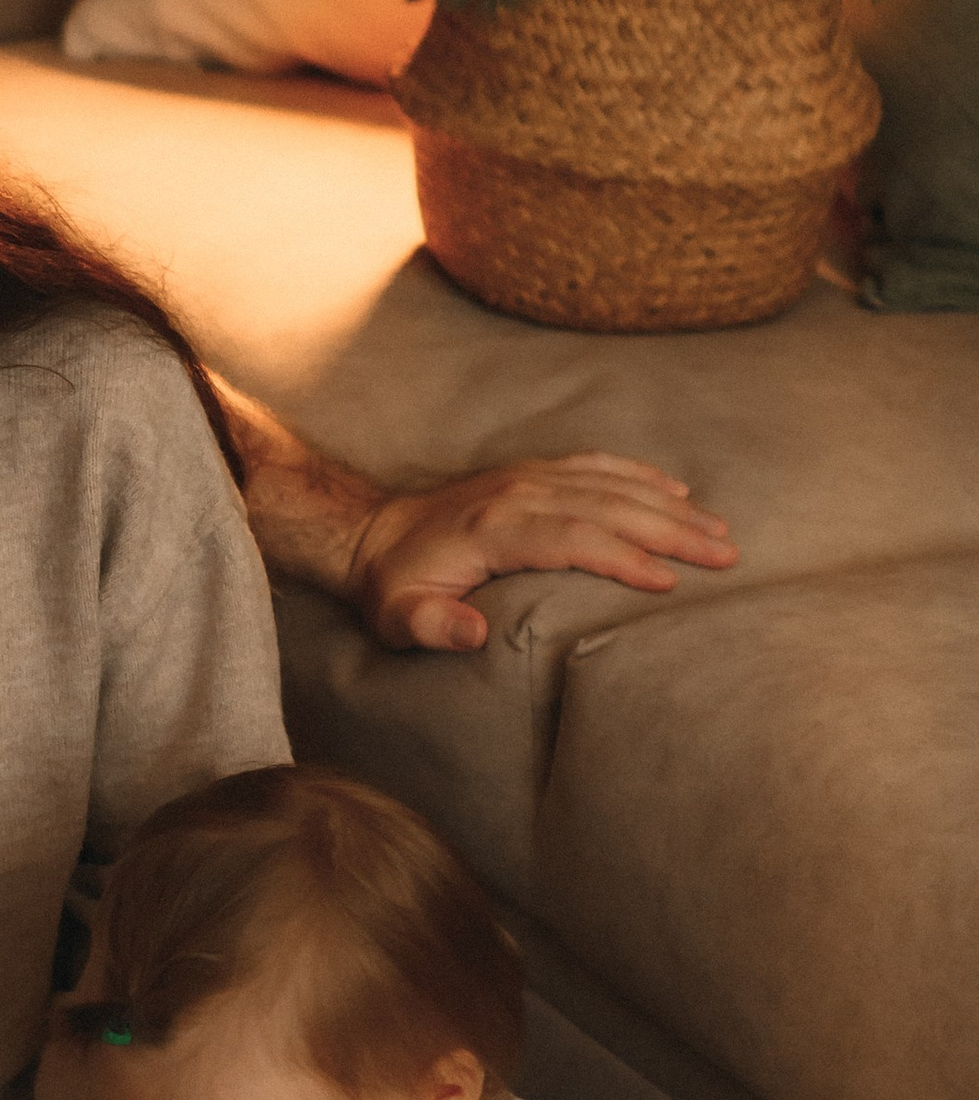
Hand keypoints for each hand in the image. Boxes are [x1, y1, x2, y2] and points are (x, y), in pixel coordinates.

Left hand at [348, 454, 738, 654]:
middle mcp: (519, 491)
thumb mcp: (398, 617)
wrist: (372, 534)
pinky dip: (642, 474)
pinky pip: (598, 465)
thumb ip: (431, 626)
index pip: (572, 537)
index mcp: (493, 526)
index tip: (670, 581)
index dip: (622, 557)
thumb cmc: (393, 586)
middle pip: (608, 506)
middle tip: (726, 556)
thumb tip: (472, 634)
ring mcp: (529, 475)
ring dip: (670, 505)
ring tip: (721, 531)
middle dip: (671, 530)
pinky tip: (681, 490)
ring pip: (612, 484)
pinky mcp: (534, 471)